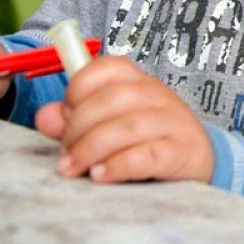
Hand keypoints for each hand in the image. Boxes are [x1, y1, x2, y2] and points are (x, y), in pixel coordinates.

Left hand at [35, 57, 214, 183]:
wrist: (199, 164)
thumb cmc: (147, 141)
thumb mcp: (111, 127)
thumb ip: (75, 122)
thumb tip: (44, 117)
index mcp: (140, 82)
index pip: (109, 68)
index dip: (79, 88)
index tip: (65, 114)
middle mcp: (159, 97)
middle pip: (114, 98)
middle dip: (79, 127)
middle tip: (65, 155)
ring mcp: (174, 124)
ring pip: (128, 126)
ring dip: (91, 148)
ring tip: (73, 169)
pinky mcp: (182, 154)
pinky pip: (148, 155)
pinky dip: (119, 165)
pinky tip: (100, 175)